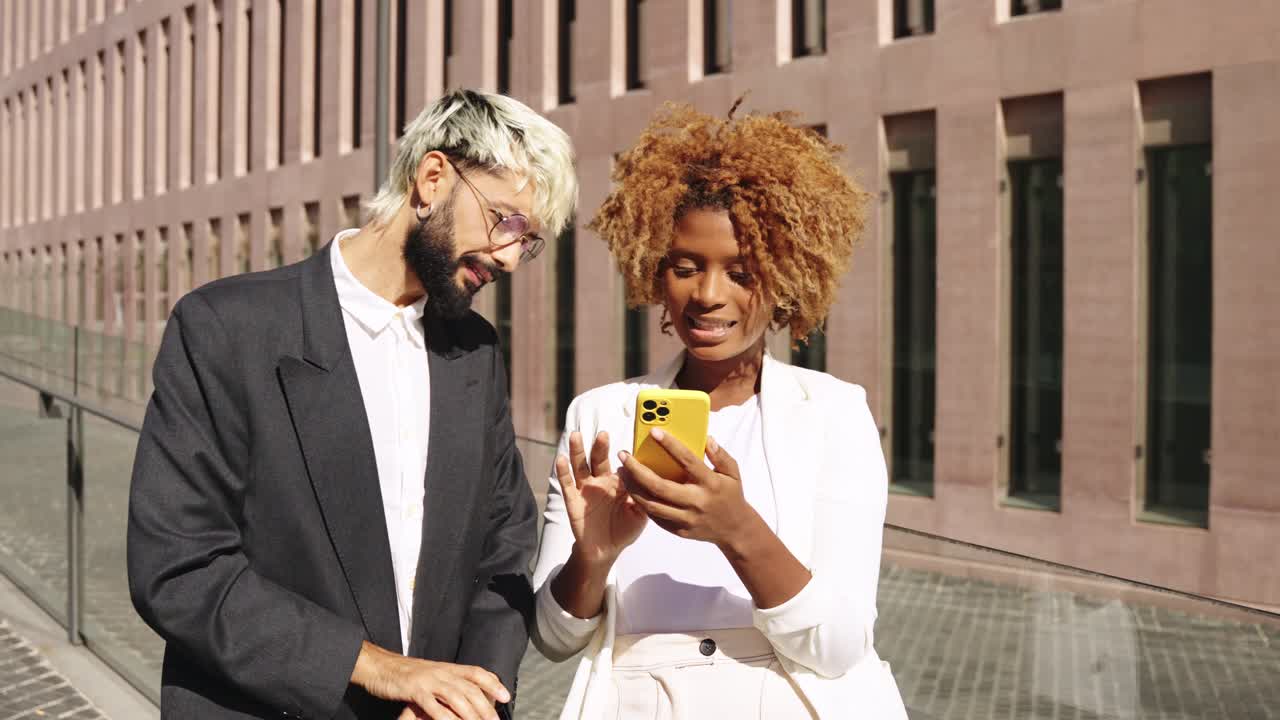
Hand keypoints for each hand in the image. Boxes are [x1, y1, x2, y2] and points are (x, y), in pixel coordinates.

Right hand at [351, 641, 507, 719]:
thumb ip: (447, 682)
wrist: (379, 666)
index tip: (505, 695)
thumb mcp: (431, 674)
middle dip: (485, 705)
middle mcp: (441, 672)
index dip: (492, 683)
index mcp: (446, 667)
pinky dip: (444, 717)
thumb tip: (465, 692)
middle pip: (470, 688)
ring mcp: (428, 680)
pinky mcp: (414, 690)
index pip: (476, 672)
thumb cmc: (405, 673)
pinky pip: (433, 706)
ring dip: (471, 713)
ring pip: (456, 696)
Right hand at [556, 431, 647, 564]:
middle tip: (603, 434)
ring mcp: (585, 489)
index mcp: (618, 482)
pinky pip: (567, 484)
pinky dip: (563, 471)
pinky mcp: (573, 500)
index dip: (625, 456)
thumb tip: (651, 480)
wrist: (604, 551)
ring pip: (580, 466)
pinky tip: (561, 459)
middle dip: (600, 446)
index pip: (620, 464)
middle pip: (598, 459)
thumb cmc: (624, 530)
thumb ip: (645, 497)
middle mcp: (600, 481)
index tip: (629, 448)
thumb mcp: (640, 515)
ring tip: (576, 435)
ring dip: (577, 450)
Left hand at [619, 430, 757, 547]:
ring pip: (651, 504)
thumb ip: (720, 455)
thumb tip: (706, 439)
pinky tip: (632, 488)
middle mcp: (696, 502)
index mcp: (710, 483)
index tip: (653, 431)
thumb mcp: (733, 473)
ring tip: (622, 472)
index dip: (670, 445)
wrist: (735, 530)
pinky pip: (655, 516)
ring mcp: (686, 518)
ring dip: (632, 487)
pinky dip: (641, 502)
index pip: (688, 461)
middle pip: (659, 486)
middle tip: (624, 455)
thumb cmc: (731, 495)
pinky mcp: (679, 530)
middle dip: (637, 469)